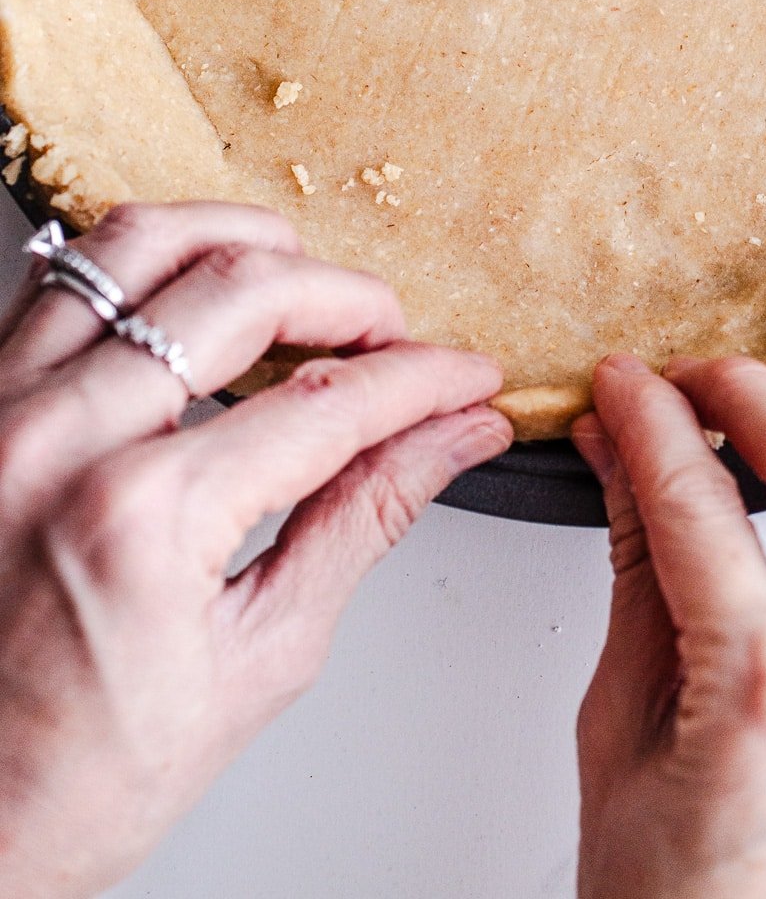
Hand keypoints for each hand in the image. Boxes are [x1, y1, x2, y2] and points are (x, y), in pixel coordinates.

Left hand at [0, 201, 511, 898]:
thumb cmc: (79, 776)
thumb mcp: (261, 659)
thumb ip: (366, 520)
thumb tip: (451, 439)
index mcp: (140, 517)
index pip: (328, 402)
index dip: (423, 378)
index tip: (466, 377)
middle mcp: (59, 440)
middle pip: (246, 291)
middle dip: (353, 299)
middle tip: (397, 335)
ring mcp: (2, 409)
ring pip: (141, 244)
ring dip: (244, 244)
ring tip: (302, 283)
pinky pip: (64, 276)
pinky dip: (144, 260)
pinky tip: (194, 290)